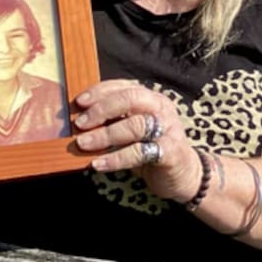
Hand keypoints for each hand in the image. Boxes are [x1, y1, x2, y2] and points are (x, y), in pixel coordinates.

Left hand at [74, 79, 201, 203]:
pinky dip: (116, 158)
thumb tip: (78, 121)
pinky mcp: (171, 151)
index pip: (124, 87)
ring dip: (105, 135)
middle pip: (131, 99)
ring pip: (135, 125)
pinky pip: (140, 152)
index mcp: (151, 99)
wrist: (183, 175)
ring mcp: (168, 129)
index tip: (78, 103)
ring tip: (83, 144)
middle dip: (102, 109)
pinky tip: (98, 164)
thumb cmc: (151, 149)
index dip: (100, 92)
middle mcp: (162, 109)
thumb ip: (113, 122)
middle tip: (80, 124)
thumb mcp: (132, 132)